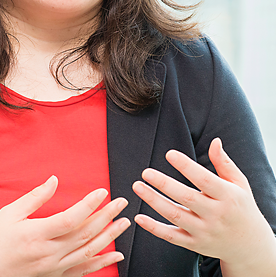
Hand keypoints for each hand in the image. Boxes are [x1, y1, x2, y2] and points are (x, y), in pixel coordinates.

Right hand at [0, 176, 129, 276]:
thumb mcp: (9, 213)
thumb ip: (34, 197)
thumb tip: (54, 180)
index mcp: (37, 234)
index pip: (71, 218)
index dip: (90, 204)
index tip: (103, 191)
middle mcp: (49, 253)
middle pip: (86, 234)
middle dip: (107, 216)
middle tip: (121, 202)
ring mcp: (54, 268)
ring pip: (89, 252)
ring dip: (110, 236)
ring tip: (124, 222)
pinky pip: (84, 271)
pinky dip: (102, 263)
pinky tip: (116, 254)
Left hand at [132, 138, 275, 273]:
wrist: (250, 246)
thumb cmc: (241, 207)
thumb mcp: (239, 184)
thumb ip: (224, 163)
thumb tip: (215, 141)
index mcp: (227, 197)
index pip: (205, 180)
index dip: (186, 167)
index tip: (169, 154)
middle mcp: (215, 215)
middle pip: (186, 198)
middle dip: (164, 184)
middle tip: (146, 172)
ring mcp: (204, 232)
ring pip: (175, 216)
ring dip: (154, 201)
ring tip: (138, 186)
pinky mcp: (194, 245)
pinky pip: (171, 237)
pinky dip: (154, 229)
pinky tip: (139, 217)